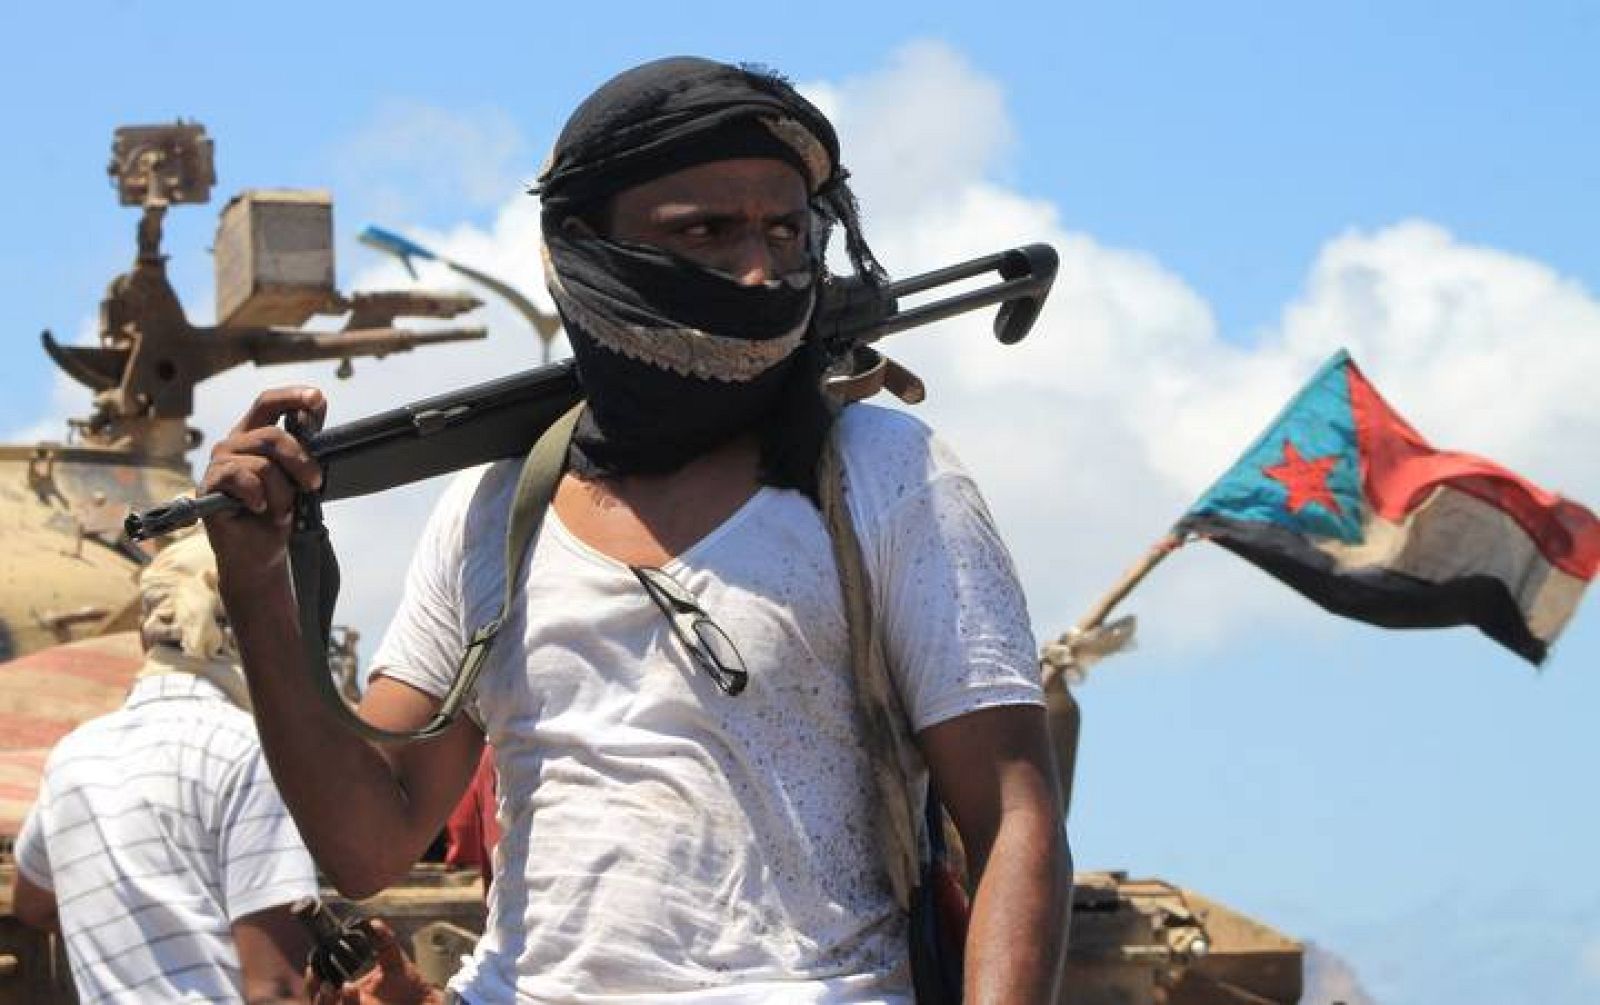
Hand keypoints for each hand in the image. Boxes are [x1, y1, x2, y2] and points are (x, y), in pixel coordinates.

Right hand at [202, 387, 326, 589]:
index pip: (269, 403)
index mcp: (255, 436)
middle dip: (301, 462)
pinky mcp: (209, 485)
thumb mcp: (297, 479)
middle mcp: (235, 444)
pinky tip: (258, 509)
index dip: (292, 396)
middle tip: (313, 484)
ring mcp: (220, 464)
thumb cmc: (276, 514)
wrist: (260, 553)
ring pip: (263, 464)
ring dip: (281, 493)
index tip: (317, 398)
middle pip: (272, 436)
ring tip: (279, 510)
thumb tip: (316, 414)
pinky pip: (241, 479)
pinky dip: (258, 497)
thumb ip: (302, 450)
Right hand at [304, 919, 443, 1004]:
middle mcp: (347, 1004)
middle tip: (321, 979)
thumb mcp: (394, 961)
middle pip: (318, 1003)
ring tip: (337, 987)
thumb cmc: (409, 986)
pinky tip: (350, 990)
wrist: (427, 1002)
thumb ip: (384, 942)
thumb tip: (373, 923)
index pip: (321, 988)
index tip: (313, 966)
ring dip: (327, 1001)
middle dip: (314, 992)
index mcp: (348, 992)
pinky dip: (348, 1003)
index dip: (313, 980)